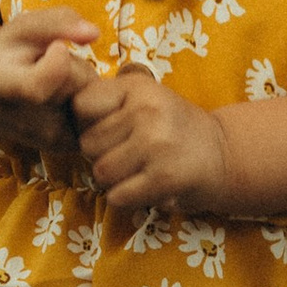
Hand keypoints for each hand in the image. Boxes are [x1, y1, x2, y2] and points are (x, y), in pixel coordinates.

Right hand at [0, 6, 96, 165]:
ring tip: (56, 83)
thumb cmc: (7, 56)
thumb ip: (56, 21)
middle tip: (51, 65)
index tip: (55, 47)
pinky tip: (66, 99)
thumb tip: (94, 33)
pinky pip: (100, 116)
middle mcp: (23, 123)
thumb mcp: (22, 27)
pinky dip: (90, 103)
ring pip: (92, 100)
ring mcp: (48, 141)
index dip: (57, 62)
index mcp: (2, 88)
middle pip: (74, 85)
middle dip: (74, 68)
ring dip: (83, 86)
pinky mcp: (68, 147)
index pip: (40, 85)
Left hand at [71, 67, 229, 214]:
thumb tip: (62, 89)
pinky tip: (145, 187)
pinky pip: (118, 196)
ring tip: (137, 170)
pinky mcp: (164, 178)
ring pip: (100, 172)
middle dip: (101, 155)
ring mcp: (156, 144)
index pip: (81, 105)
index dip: (87, 123)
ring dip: (113, 180)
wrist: (224, 154)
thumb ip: (110, 96)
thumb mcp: (146, 97)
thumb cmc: (173, 127)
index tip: (107, 128)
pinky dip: (127, 198)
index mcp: (137, 88)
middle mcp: (146, 111)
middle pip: (87, 144)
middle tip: (128, 154)